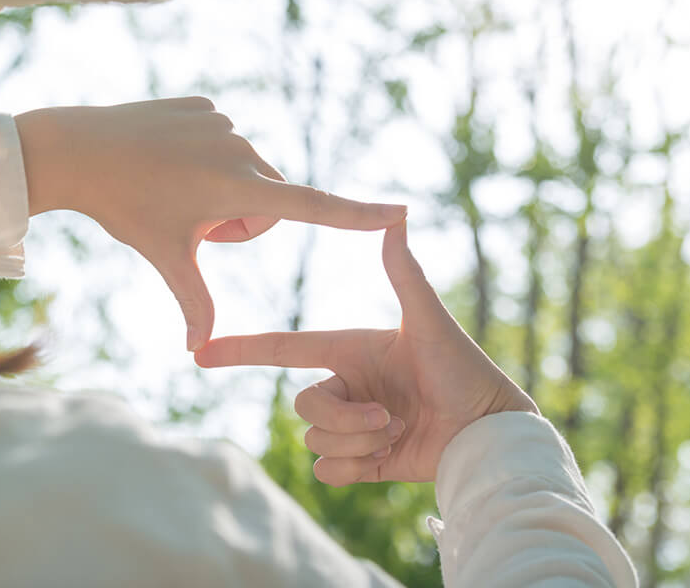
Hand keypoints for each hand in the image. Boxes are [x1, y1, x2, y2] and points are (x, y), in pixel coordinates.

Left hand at [14, 98, 406, 350]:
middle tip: (194, 221)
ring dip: (223, 188)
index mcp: (238, 188)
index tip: (400, 212)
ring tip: (175, 187)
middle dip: (242, 220)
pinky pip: (225, 142)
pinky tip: (169, 159)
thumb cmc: (125, 208)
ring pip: (248, 171)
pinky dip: (205, 158)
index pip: (312, 207)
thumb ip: (195, 302)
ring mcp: (224, 122)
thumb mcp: (166, 256)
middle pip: (270, 201)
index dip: (358, 215)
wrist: (77, 148)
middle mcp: (241, 149)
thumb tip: (198, 353)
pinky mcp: (207, 106)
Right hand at [194, 221, 537, 484]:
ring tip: (399, 430)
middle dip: (344, 418)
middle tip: (390, 417)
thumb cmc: (465, 368)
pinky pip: (328, 471)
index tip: (200, 352)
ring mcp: (353, 426)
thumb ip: (406, 273)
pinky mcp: (364, 462)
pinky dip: (354, 468)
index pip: (284, 349)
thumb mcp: (431, 321)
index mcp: (351, 351)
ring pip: (317, 440)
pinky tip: (387, 456)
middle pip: (304, 405)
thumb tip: (398, 217)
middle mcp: (347, 387)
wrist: (489, 432)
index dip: (242, 350)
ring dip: (359, 441)